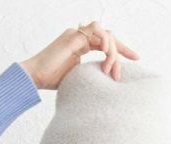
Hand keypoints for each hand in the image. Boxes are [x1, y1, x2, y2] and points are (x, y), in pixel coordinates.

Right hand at [21, 21, 139, 90]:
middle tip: (134, 60)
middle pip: (108, 36)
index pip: (105, 43)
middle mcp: (79, 37)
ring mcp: (76, 35)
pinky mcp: (73, 37)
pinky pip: (98, 32)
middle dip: (123, 48)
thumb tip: (106, 84)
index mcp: (80, 46)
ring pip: (105, 33)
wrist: (34, 78)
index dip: (121, 50)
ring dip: (113, 51)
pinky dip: (106, 45)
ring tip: (111, 70)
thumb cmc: (51, 82)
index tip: (135, 59)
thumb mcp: (78, 79)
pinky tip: (106, 60)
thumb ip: (91, 74)